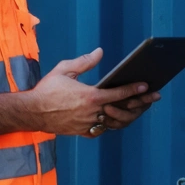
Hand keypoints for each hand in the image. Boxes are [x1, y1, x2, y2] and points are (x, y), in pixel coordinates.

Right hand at [27, 48, 148, 136]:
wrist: (31, 112)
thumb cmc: (47, 89)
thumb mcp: (64, 70)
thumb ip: (84, 61)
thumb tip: (100, 52)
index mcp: (89, 97)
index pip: (118, 93)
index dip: (134, 89)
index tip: (147, 85)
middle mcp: (91, 113)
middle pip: (122, 110)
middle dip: (140, 103)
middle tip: (153, 98)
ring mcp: (87, 125)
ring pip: (114, 123)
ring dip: (128, 115)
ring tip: (139, 108)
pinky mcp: (81, 132)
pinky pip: (102, 130)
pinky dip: (111, 124)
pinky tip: (117, 117)